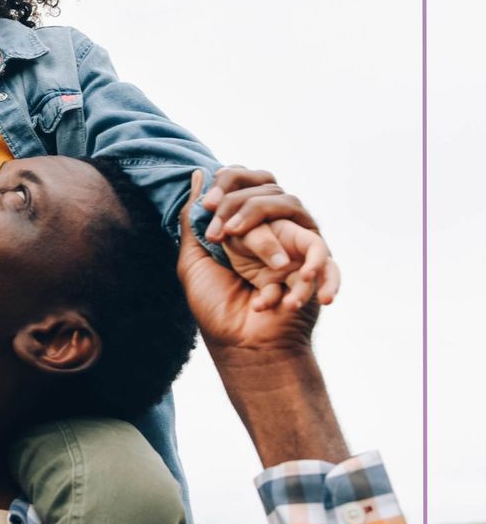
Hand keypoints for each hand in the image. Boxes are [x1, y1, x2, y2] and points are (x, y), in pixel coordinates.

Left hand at [179, 169, 349, 464]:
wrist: (239, 349)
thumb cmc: (216, 307)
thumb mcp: (194, 259)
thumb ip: (194, 218)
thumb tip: (198, 174)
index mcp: (247, 228)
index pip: (248, 185)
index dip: (228, 186)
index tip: (206, 206)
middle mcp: (276, 234)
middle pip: (274, 195)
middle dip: (244, 210)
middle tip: (220, 238)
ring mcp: (298, 252)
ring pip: (301, 219)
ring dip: (270, 242)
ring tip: (253, 270)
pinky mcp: (317, 276)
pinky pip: (329, 263)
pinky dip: (315, 277)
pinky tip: (284, 300)